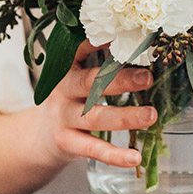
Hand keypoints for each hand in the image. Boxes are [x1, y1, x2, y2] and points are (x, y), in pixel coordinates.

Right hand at [34, 40, 156, 168]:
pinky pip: (93, 149)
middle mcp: (63, 91)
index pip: (80, 50)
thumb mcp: (77, 79)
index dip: (98, 42)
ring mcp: (63, 118)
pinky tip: (135, 158)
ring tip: (151, 115)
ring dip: (125, 117)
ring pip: (94, 117)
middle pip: (90, 83)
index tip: (122, 35)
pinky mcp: (67, 143)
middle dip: (120, 80)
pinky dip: (115, 155)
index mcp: (67, 69)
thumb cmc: (71, 101)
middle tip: (147, 78)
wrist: (41, 136)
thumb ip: (101, 66)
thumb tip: (140, 48)